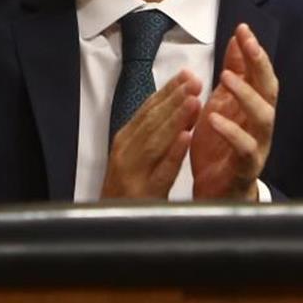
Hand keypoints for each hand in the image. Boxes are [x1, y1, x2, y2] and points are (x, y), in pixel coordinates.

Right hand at [100, 70, 201, 198]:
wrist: (107, 228)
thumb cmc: (129, 189)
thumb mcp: (139, 155)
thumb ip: (157, 131)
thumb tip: (183, 103)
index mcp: (126, 139)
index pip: (148, 109)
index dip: (168, 90)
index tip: (188, 74)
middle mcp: (126, 152)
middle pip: (152, 120)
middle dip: (174, 99)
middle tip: (195, 80)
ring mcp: (132, 173)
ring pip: (156, 141)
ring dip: (175, 119)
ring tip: (194, 101)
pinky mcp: (142, 194)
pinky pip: (161, 172)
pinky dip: (173, 153)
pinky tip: (186, 138)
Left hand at [191, 24, 277, 199]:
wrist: (216, 195)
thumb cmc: (219, 149)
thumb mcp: (221, 105)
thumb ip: (232, 76)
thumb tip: (237, 40)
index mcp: (254, 108)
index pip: (260, 74)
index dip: (254, 51)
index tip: (242, 28)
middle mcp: (261, 124)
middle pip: (269, 89)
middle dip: (259, 64)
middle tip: (247, 43)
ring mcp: (258, 146)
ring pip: (264, 117)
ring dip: (247, 95)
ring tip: (226, 76)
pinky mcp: (247, 168)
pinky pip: (246, 149)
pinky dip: (231, 132)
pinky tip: (213, 118)